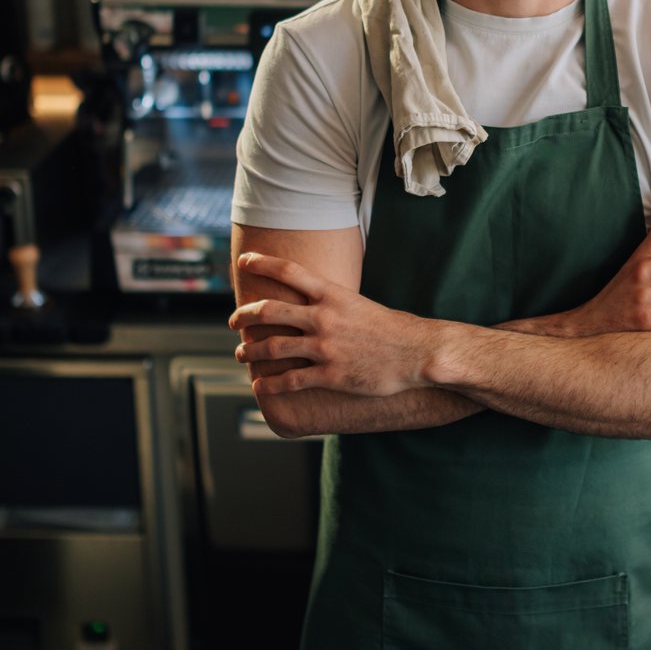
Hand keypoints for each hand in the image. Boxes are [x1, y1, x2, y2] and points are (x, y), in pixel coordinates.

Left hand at [228, 253, 439, 397]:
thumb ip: (334, 303)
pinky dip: (270, 385)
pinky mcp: (331, 375)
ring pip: (272, 349)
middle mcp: (324, 318)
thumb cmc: (394, 329)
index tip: (243, 261)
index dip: (261, 263)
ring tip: (241, 355)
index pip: (288, 272)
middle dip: (243, 316)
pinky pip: (290, 381)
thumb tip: (315, 303)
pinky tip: (260, 388)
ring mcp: (325, 347)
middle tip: (232, 321)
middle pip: (269, 312)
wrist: (418, 353)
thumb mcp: (361, 305)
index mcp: (333, 295)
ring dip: (250, 353)